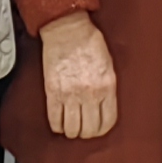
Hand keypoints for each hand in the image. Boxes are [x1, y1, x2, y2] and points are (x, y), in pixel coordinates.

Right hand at [41, 14, 119, 141]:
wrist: (68, 29)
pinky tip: (59, 123)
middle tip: (84, 129)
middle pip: (89, 129)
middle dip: (87, 133)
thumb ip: (108, 87)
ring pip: (72, 129)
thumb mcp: (109, 65)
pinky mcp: (53, 92)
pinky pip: (55, 120)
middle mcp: (90, 94)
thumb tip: (106, 105)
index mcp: (107, 86)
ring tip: (72, 126)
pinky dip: (57, 126)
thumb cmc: (89, 42)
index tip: (98, 128)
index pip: (107, 121)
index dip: (102, 129)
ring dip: (72, 131)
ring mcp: (70, 94)